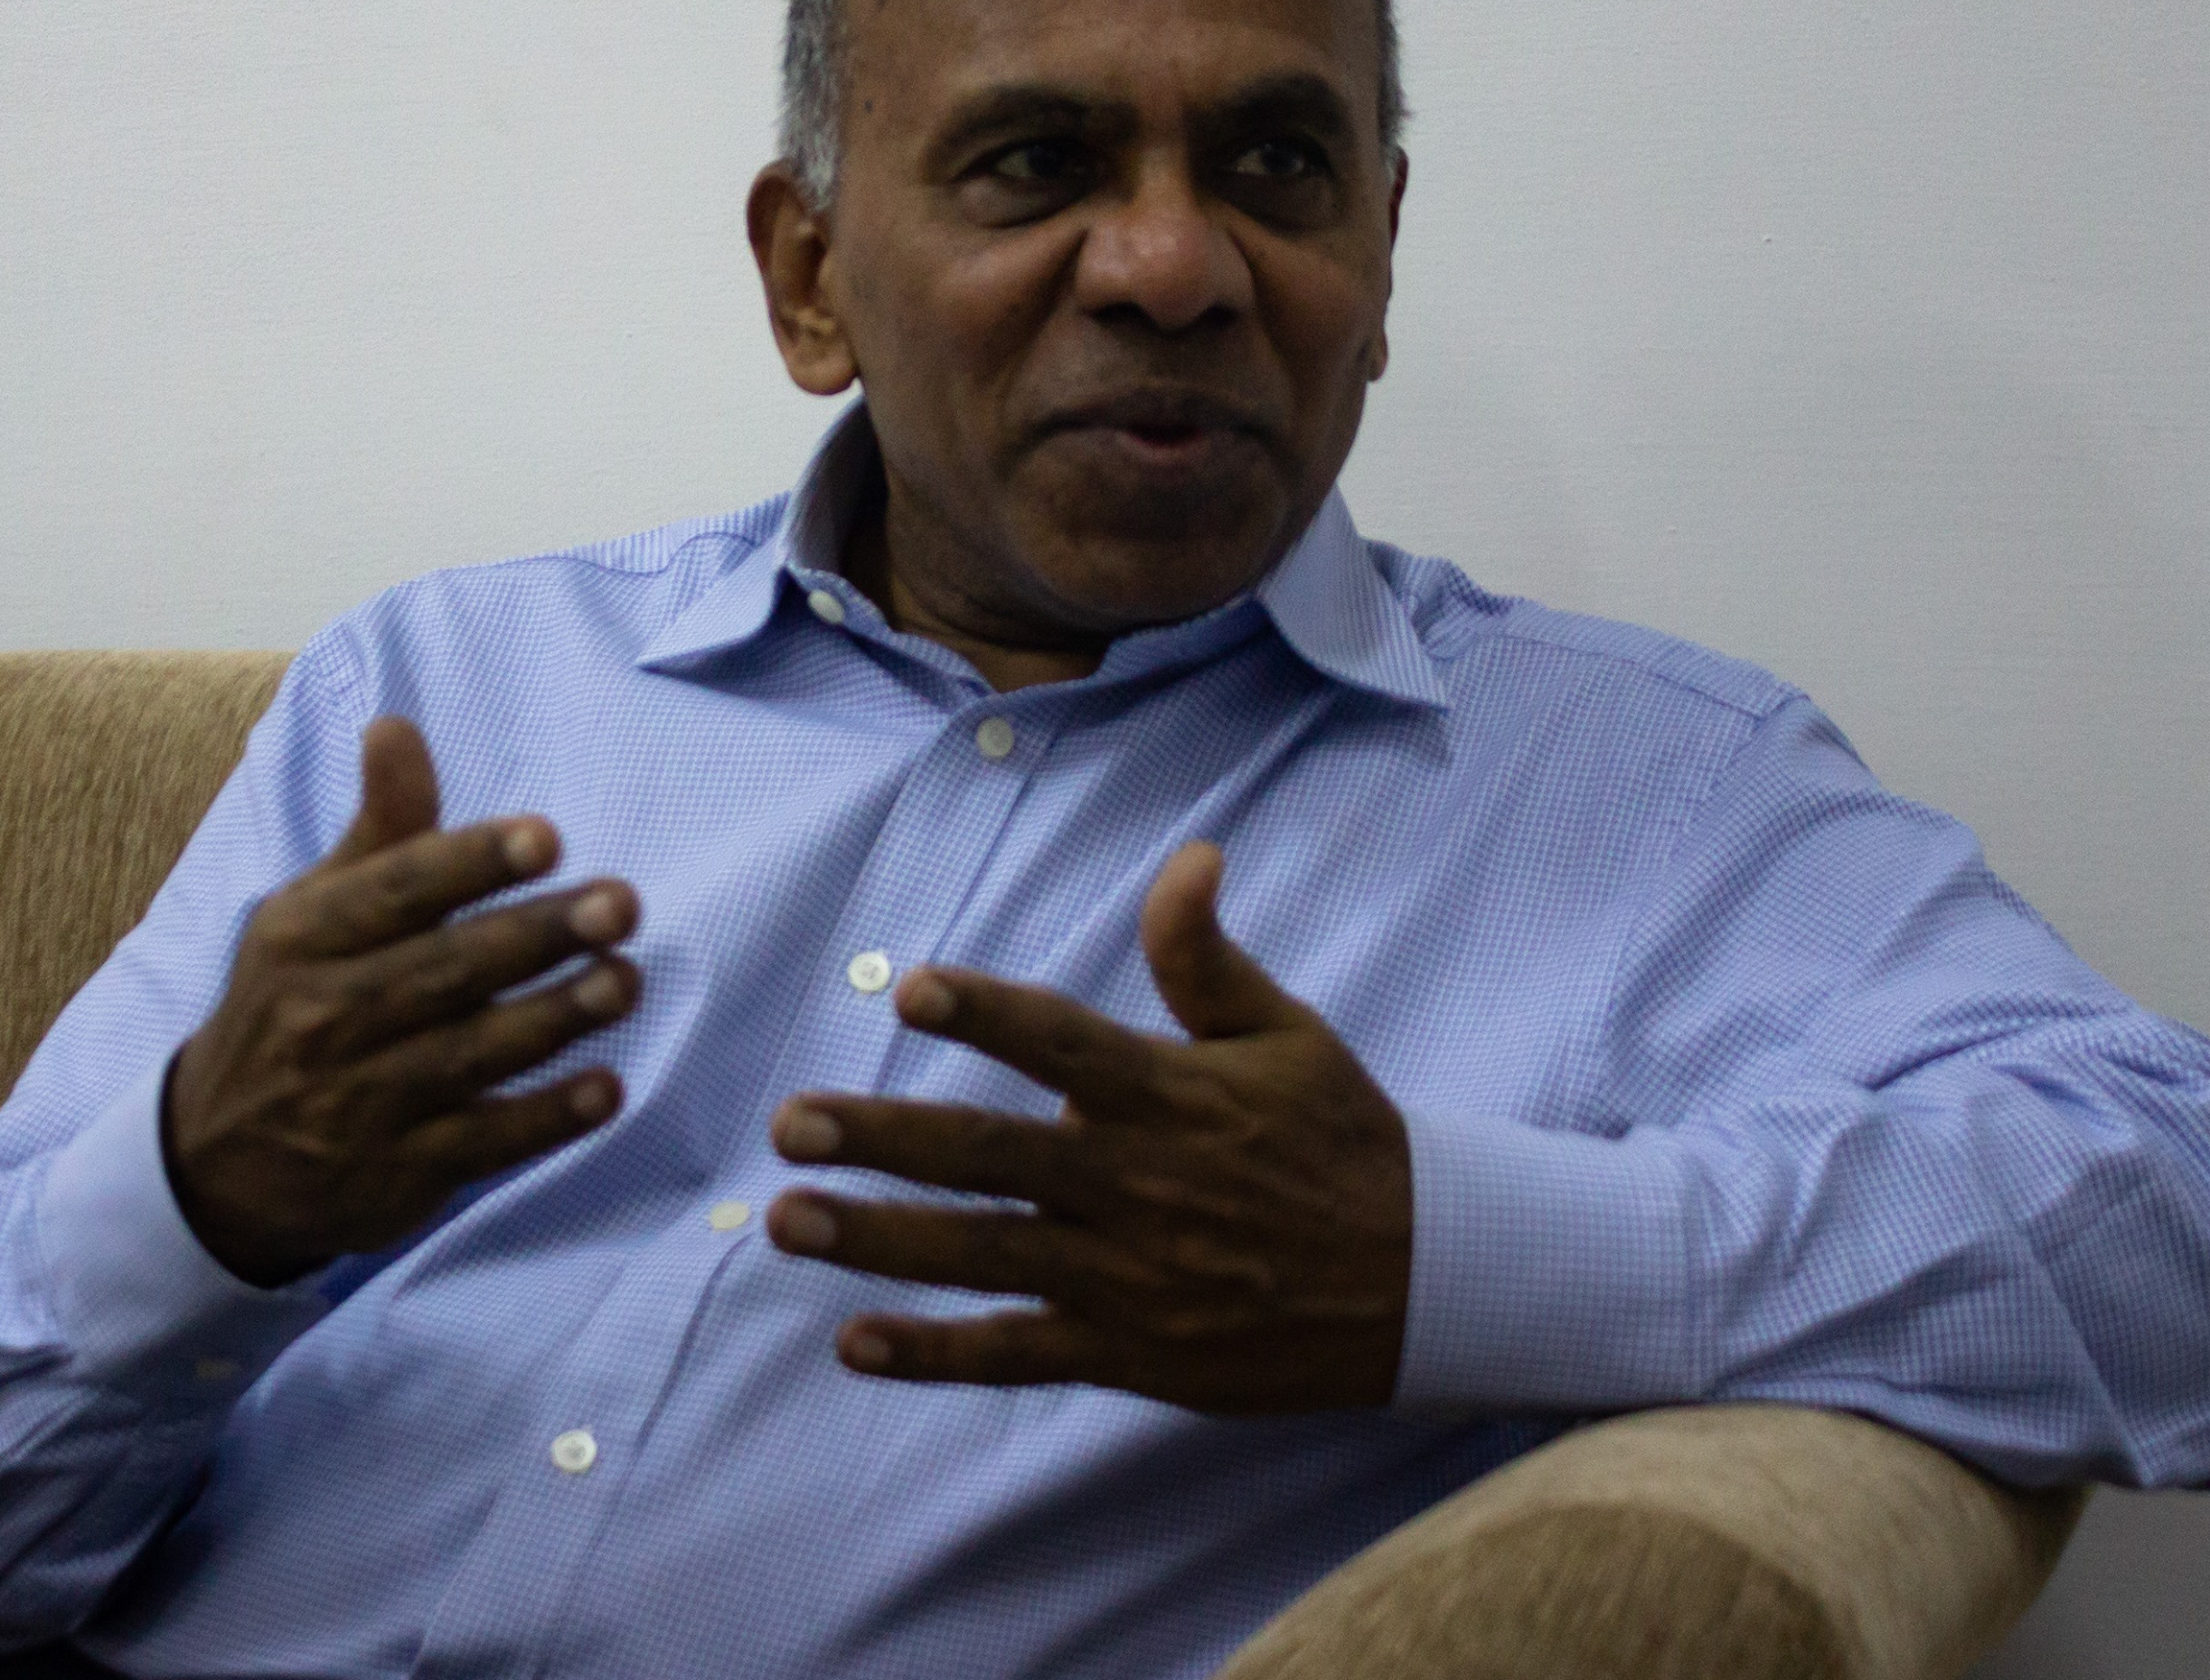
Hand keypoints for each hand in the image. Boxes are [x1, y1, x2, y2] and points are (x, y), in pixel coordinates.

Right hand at [163, 717, 637, 1286]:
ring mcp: (358, 1104)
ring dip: (554, 1019)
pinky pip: (482, 1144)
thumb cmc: (294, 1003)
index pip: (395, 892)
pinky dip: (546, 1119)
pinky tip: (607, 1089)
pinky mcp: (397, 1176)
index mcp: (303, 939)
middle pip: (443, 972)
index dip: (470, 863)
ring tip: (625, 980)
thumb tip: (397, 725)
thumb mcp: (314, 913)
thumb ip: (381, 829)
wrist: (218, 1162)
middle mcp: (324, 1018)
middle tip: (620, 904)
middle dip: (536, 937)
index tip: (546, 838)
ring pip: (468, 1056)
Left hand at [763, 842, 1411, 1412]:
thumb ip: (1210, 958)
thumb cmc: (1342, 1141)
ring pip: (984, 1255)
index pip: (1065, 1044)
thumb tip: (1191, 855)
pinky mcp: (1129, 1350)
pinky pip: (1017, 1353)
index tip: (910, 991)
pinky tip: (855, 1344)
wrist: (1422, 1284)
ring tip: (786, 1218)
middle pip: (992, 1156)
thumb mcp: (1290, 1035)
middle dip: (884, 1138)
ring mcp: (1129, 1275)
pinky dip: (935, 1354)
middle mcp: (1139, 1184)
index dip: (989, 1015)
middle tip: (791, 1121)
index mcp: (1173, 1095)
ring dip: (878, 1239)